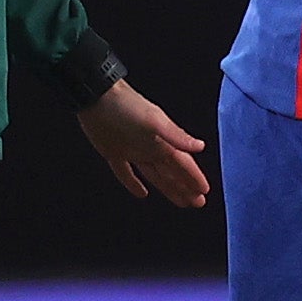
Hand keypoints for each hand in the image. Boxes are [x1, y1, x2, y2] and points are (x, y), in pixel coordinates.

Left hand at [79, 81, 210, 207]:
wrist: (97, 97)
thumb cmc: (127, 107)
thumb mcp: (154, 122)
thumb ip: (176, 136)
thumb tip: (200, 146)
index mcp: (163, 141)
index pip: (183, 164)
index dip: (194, 177)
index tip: (204, 191)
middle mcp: (151, 148)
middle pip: (172, 173)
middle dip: (186, 187)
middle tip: (198, 202)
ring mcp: (133, 152)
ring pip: (155, 175)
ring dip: (168, 188)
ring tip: (181, 201)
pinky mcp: (114, 153)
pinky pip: (126, 173)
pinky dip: (133, 184)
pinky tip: (142, 194)